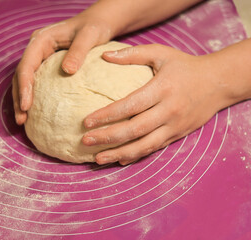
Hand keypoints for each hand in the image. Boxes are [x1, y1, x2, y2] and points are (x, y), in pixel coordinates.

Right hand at [12, 14, 112, 124]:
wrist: (97, 23)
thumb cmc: (94, 27)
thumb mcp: (89, 35)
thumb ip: (78, 51)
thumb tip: (68, 71)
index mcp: (41, 40)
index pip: (27, 64)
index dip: (24, 86)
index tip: (26, 105)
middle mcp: (37, 49)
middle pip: (20, 75)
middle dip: (19, 98)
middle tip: (21, 119)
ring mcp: (40, 58)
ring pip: (24, 81)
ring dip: (22, 100)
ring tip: (22, 120)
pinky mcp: (46, 66)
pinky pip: (36, 83)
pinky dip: (33, 97)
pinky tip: (34, 113)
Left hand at [82, 44, 233, 164]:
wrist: (218, 83)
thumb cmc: (184, 66)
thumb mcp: (161, 53)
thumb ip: (133, 54)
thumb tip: (104, 56)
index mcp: (162, 89)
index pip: (130, 105)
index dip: (107, 115)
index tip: (86, 122)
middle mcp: (169, 111)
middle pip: (135, 130)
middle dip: (108, 137)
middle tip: (85, 141)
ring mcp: (174, 126)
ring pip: (144, 145)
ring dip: (119, 153)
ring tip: (97, 158)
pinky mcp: (177, 135)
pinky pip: (154, 149)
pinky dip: (135, 156)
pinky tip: (119, 159)